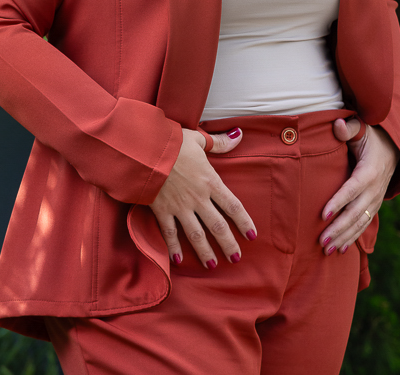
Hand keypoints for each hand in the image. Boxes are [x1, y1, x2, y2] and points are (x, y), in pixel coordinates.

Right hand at [150, 127, 256, 269]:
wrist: (147, 150)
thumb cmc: (174, 142)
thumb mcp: (199, 140)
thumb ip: (220, 142)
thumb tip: (239, 135)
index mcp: (210, 181)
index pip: (233, 206)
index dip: (244, 222)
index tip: (252, 236)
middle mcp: (198, 198)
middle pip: (218, 226)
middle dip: (228, 244)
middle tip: (236, 259)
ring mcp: (180, 207)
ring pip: (196, 234)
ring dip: (205, 251)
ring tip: (213, 265)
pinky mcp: (162, 210)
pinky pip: (169, 232)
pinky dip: (173, 247)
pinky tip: (178, 260)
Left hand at [318, 118, 399, 255]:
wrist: (393, 148)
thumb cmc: (371, 137)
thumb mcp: (362, 128)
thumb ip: (349, 128)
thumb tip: (338, 124)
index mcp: (370, 171)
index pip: (352, 189)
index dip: (338, 202)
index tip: (322, 214)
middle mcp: (375, 189)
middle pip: (355, 212)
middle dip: (338, 228)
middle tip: (321, 241)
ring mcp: (376, 200)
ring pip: (359, 223)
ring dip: (344, 237)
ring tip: (326, 250)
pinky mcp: (374, 205)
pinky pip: (364, 225)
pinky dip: (353, 238)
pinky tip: (341, 250)